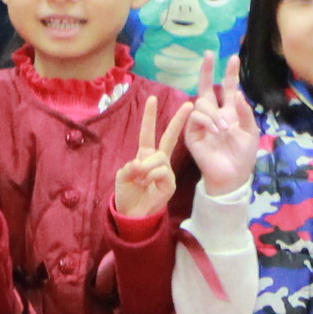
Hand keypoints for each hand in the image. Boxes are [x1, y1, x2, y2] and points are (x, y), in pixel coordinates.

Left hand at [111, 93, 190, 220]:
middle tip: (189, 104)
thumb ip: (130, 166)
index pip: (148, 133)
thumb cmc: (127, 194)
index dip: (150, 117)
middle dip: (178, 120)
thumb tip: (142, 163)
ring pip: (159, 157)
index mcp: (145, 155)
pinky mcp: (170, 182)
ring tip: (141, 179)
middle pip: (170, 137)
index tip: (152, 99)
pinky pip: (161, 171)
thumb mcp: (123, 176)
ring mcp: (166, 171)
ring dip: (146, 167)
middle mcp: (158, 160)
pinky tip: (148, 184)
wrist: (132, 214)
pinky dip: (151, 175)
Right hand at [184, 59, 261, 197]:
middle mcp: (214, 114)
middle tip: (209, 54)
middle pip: (206, 87)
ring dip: (214, 113)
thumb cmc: (243, 155)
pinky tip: (216, 131)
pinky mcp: (192, 133)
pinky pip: (195, 117)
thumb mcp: (251, 132)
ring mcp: (201, 123)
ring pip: (202, 103)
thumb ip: (244, 112)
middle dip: (207, 70)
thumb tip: (236, 92)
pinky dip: (206, 121)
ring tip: (224, 129)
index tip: (233, 57)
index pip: (227, 88)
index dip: (230, 74)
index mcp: (229, 112)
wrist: (232, 175)